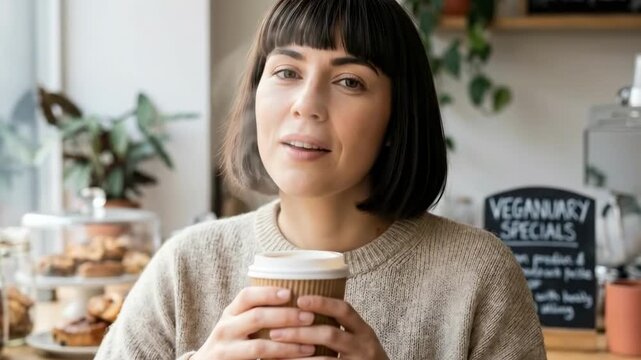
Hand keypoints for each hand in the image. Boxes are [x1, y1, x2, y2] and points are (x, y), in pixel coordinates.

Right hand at [191, 287, 316, 359]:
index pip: (247, 296)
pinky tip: (297, 359)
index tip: (290, 292)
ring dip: (288, 345)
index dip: (268, 293)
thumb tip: (296, 296)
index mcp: (230, 313)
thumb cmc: (232, 342)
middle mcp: (225, 328)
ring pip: (260, 346)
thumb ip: (257, 311)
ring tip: (310, 345)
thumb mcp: (237, 323)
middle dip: (286, 316)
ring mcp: (225, 350)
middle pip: (257, 317)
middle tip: (309, 317)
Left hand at [268, 296, 389, 358]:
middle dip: (300, 332)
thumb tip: (299, 309)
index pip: (344, 310)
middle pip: (330, 334)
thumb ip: (336, 325)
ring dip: (297, 355)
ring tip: (276, 352)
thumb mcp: (357, 338)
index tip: (299, 299)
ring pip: (324, 359)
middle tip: (275, 331)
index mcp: (363, 330)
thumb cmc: (361, 356)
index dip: (322, 303)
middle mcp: (363, 346)